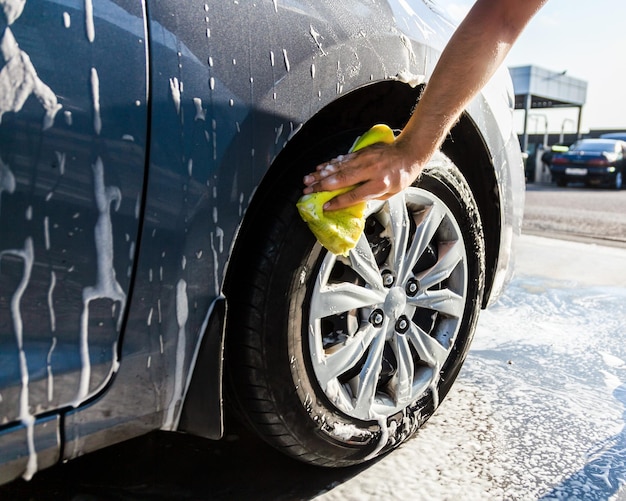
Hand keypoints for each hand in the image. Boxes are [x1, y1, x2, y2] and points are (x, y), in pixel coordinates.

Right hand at [302, 139, 421, 210]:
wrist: (408, 152)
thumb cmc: (401, 175)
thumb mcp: (390, 193)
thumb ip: (370, 197)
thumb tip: (351, 201)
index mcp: (379, 184)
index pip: (354, 195)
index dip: (338, 202)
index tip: (325, 207)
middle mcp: (370, 170)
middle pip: (341, 179)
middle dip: (321, 186)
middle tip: (307, 191)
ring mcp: (364, 159)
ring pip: (338, 167)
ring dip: (321, 174)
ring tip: (307, 180)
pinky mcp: (361, 152)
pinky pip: (342, 158)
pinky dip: (329, 163)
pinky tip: (319, 167)